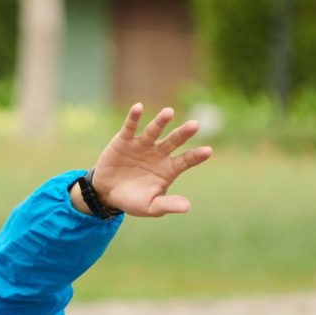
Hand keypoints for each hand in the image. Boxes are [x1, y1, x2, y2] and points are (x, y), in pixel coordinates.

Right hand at [82, 103, 212, 217]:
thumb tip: (187, 207)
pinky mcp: (124, 140)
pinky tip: (138, 107)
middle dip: (183, 133)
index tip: (208, 151)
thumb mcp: (150, 207)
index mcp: (169, 169)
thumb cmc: (133, 200)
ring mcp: (142, 145)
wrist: (107, 193)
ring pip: (153, 131)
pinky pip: (130, 127)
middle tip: (195, 125)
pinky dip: (134, 118)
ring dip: (161, 122)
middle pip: (173, 141)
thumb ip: (167, 205)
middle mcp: (158, 153)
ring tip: (169, 112)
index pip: (185, 161)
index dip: (196, 156)